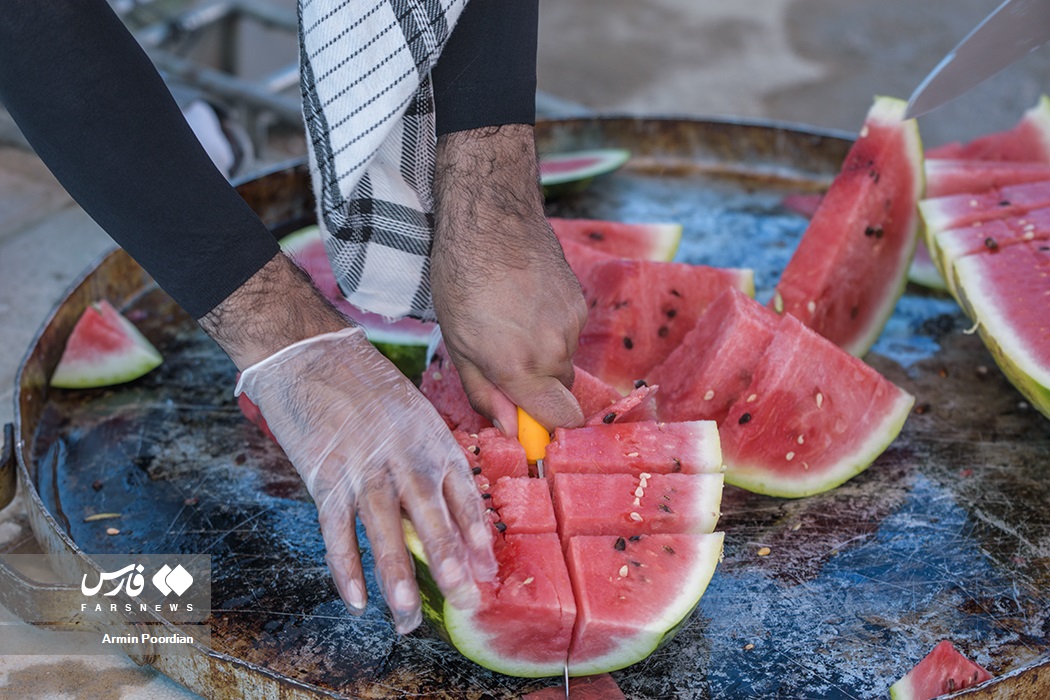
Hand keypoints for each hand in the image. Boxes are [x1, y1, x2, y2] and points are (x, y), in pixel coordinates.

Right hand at [201, 255, 495, 632]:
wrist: (307, 352)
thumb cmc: (362, 381)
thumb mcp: (410, 407)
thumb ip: (428, 451)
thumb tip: (447, 500)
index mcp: (428, 435)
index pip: (460, 488)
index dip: (475, 528)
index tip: (488, 565)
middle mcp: (401, 453)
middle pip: (429, 512)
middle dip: (447, 558)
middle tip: (464, 596)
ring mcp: (361, 466)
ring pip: (383, 527)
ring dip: (395, 574)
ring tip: (406, 616)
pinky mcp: (323, 474)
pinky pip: (335, 528)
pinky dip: (343, 565)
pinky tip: (355, 598)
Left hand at [431, 124, 587, 433]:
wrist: (491, 216)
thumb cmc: (461, 278)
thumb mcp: (457, 344)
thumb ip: (486, 392)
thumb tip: (510, 427)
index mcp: (519, 366)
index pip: (560, 420)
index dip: (543, 426)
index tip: (523, 420)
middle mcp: (554, 349)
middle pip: (559, 392)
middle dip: (535, 387)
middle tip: (501, 358)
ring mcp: (572, 323)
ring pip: (563, 361)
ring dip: (541, 355)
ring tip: (509, 321)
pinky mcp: (580, 301)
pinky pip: (569, 333)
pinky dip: (550, 328)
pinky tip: (525, 303)